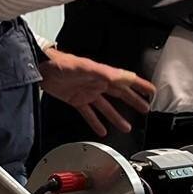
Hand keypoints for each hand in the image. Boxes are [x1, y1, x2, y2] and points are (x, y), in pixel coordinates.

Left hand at [38, 48, 155, 135]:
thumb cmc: (59, 63)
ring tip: (126, 127)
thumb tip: (120, 78)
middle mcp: (97, 83)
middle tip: (145, 109)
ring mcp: (87, 92)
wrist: (40, 68)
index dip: (140, 85)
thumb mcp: (83, 67)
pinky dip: (95, 122)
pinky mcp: (76, 100)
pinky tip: (101, 130)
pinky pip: (89, 113)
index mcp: (102, 74)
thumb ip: (102, 73)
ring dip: (116, 117)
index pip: (126, 80)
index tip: (151, 91)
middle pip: (120, 94)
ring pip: (106, 107)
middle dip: (133, 102)